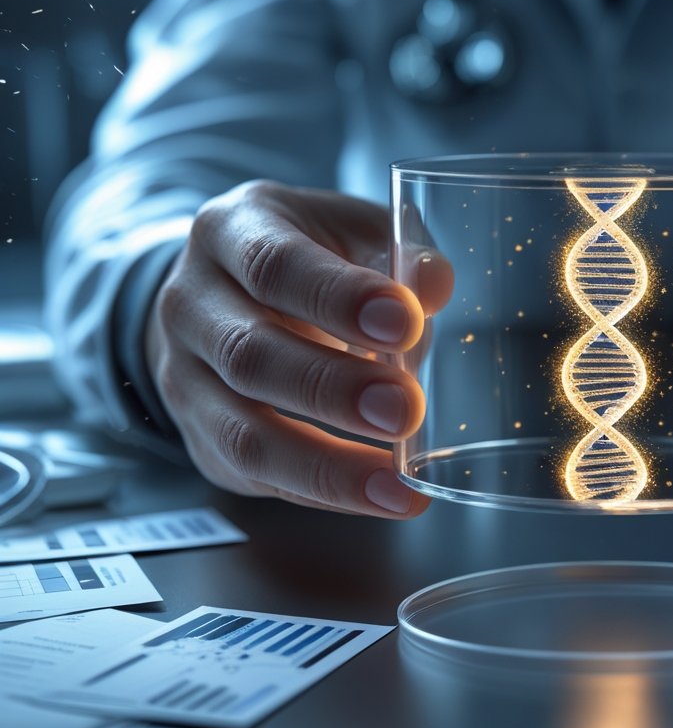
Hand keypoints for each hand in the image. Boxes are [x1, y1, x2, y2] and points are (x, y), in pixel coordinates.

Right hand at [146, 180, 453, 516]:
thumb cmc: (312, 258)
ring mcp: (184, 377)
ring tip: (397, 483)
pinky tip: (380, 495)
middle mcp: (191, 302)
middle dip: (334, 390)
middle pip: (250, 355)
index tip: (405, 323)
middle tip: (405, 409)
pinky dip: (323, 491)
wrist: (229, 293)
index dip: (339, 297)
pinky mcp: (200, 437)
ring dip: (326, 464)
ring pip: (241, 433)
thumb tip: (433, 284)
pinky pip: (256, 475)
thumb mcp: (354, 233)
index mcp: (232, 231)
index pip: (274, 265)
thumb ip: (399, 254)